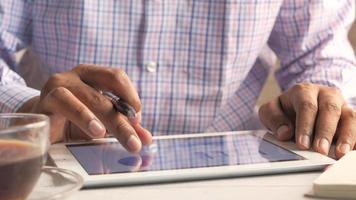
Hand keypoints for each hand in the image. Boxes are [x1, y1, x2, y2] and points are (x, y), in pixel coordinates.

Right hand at [18, 64, 151, 152]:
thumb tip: (146, 138)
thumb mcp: (101, 122)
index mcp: (92, 75)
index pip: (117, 77)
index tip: (137, 121)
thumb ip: (123, 127)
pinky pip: (66, 102)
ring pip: (89, 98)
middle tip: (135, 142)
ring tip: (117, 136)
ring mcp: (60, 85)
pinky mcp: (46, 99)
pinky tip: (95, 131)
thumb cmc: (73, 120)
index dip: (130, 97)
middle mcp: (76, 76)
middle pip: (106, 93)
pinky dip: (84, 116)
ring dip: (106, 119)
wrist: (40, 123)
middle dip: (123, 120)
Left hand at [258, 83, 355, 158]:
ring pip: (350, 116)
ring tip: (340, 154)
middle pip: (330, 110)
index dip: (305, 126)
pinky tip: (350, 152)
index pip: (307, 106)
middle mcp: (326, 95)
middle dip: (325, 132)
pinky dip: (355, 139)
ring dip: (347, 136)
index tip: (302, 144)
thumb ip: (274, 119)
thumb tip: (284, 132)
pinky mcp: (350, 117)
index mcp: (304, 91)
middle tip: (320, 150)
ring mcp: (342, 105)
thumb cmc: (285, 109)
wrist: (298, 103)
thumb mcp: (271, 110)